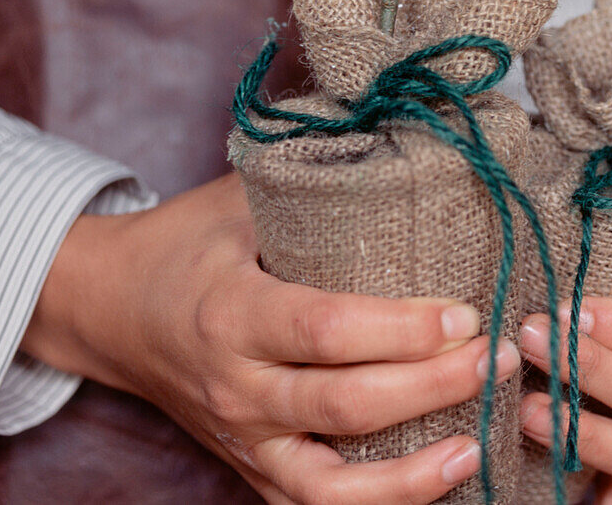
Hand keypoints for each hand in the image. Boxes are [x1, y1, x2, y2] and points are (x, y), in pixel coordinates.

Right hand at [21, 173, 519, 504]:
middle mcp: (235, 387)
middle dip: (434, 386)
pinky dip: (380, 501)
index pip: (327, 331)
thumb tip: (407, 143)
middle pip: (345, 405)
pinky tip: (438, 475)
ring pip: (332, 485)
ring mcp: (241, 439)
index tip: (466, 312)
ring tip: (479, 441)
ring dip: (414, 470)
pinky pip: (315, 504)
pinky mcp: (250, 468)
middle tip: (499, 355)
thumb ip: (317, 179)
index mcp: (232, 311)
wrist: (112, 308)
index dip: (403, 329)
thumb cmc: (190, 242)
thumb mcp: (241, 199)